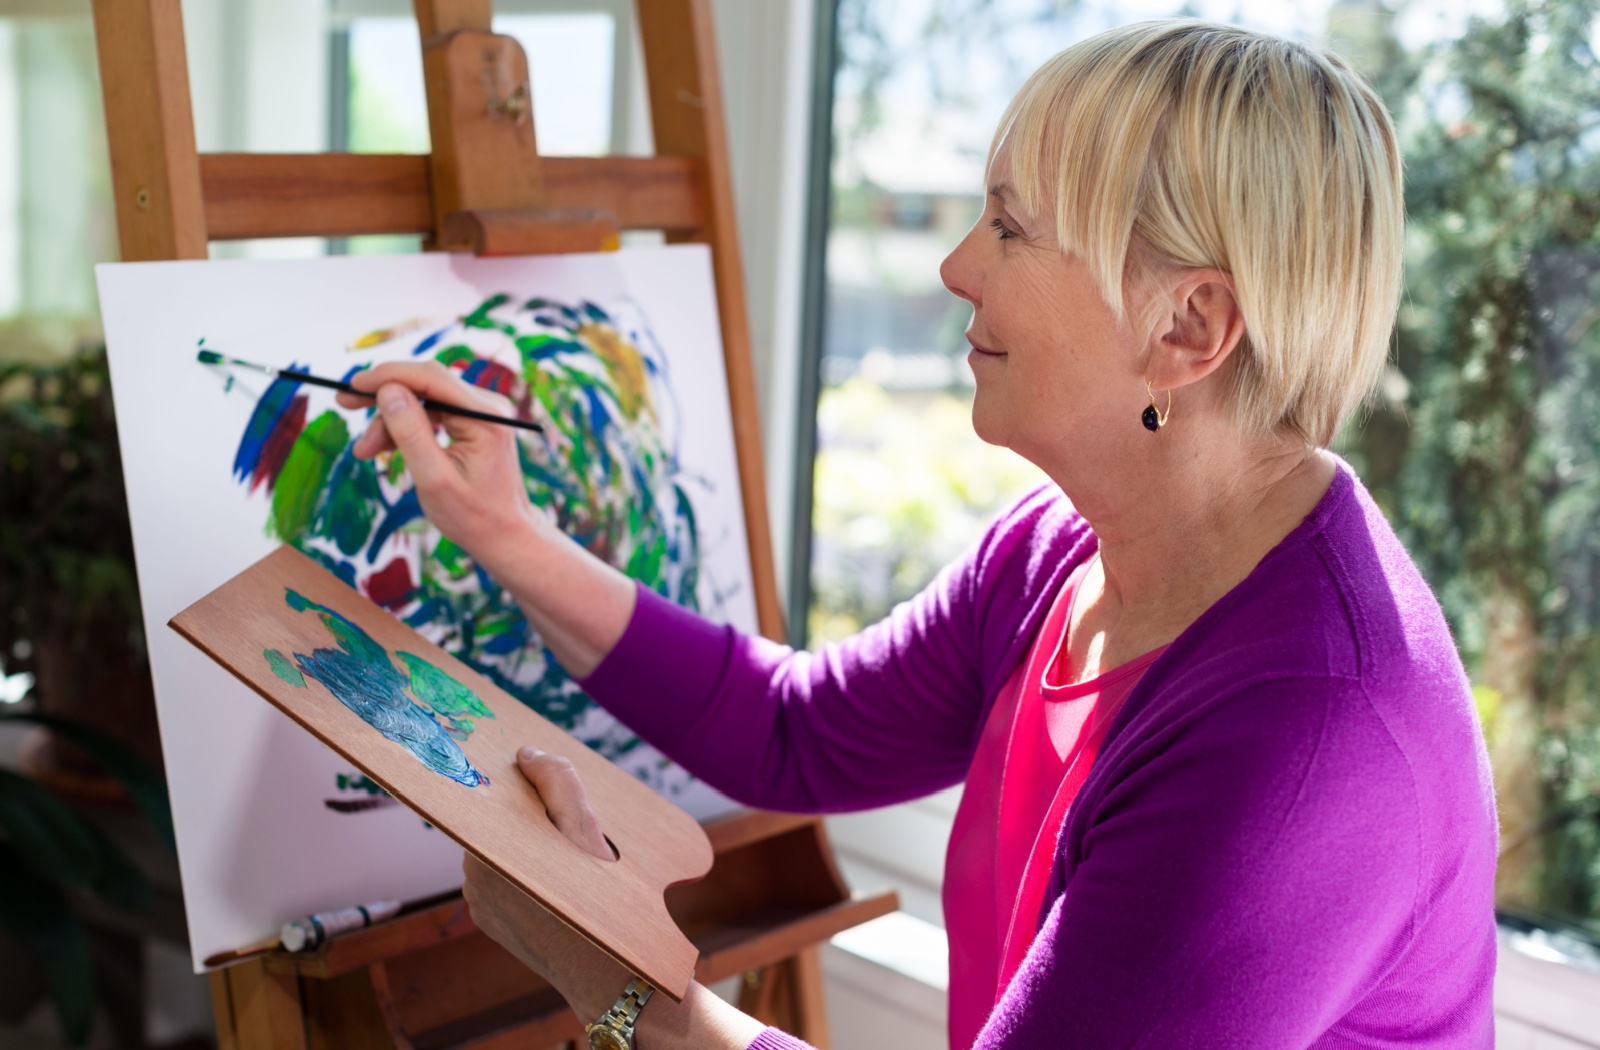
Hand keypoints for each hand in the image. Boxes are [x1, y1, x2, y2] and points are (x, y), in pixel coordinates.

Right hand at [337, 361, 543, 564]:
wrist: (504, 535)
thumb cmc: (473, 516)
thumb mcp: (434, 480)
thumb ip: (411, 434)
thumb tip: (388, 391)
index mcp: (486, 418)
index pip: (431, 378)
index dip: (387, 376)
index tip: (351, 385)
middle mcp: (489, 406)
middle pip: (425, 383)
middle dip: (383, 395)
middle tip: (344, 403)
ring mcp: (482, 412)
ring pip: (424, 399)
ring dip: (391, 419)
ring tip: (365, 451)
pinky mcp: (474, 422)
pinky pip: (432, 412)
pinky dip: (406, 427)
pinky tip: (384, 448)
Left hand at [463, 747, 766, 1048]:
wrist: (606, 969)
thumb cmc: (599, 892)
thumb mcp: (585, 823)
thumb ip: (555, 778)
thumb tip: (525, 752)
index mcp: (488, 846)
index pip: (489, 798)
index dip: (511, 783)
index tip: (523, 763)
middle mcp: (473, 874)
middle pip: (496, 825)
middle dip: (526, 815)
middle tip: (562, 817)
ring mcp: (478, 902)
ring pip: (498, 853)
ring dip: (524, 844)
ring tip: (563, 849)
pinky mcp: (488, 921)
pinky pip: (501, 881)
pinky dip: (522, 872)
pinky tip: (553, 876)